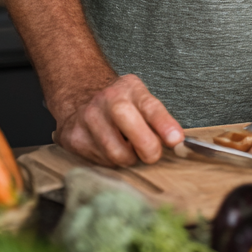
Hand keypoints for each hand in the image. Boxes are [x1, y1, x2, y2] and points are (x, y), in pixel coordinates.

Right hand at [52, 73, 183, 166]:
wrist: (80, 95)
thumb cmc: (119, 100)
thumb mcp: (141, 98)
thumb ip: (158, 118)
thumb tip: (178, 142)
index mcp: (129, 89)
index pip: (150, 107)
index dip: (164, 125)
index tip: (176, 140)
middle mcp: (106, 101)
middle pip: (132, 130)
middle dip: (148, 148)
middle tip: (153, 153)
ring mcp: (87, 119)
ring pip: (116, 155)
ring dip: (129, 158)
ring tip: (128, 147)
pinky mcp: (73, 138)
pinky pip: (100, 162)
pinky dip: (110, 161)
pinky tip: (109, 147)